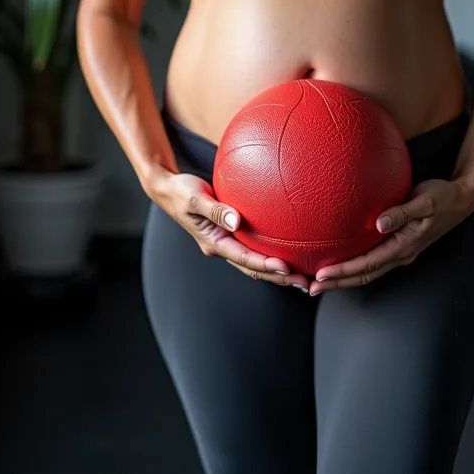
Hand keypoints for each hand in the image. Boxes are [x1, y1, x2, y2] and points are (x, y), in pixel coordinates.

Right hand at [146, 168, 310, 291]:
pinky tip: (288, 252)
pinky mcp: (230, 234)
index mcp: (213, 242)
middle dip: (279, 277)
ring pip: (255, 262)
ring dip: (278, 271)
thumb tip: (236, 221)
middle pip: (253, 268)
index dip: (265, 265)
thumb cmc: (181, 191)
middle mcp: (221, 246)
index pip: (243, 258)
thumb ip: (216, 210)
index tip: (286, 268)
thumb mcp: (194, 198)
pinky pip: (253, 248)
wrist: (169, 190)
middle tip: (305, 283)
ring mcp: (226, 242)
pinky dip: (270, 254)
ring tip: (303, 275)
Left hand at [309, 177, 473, 295]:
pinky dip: (355, 265)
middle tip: (310, 287)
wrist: (461, 199)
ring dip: (344, 277)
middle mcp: (400, 254)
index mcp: (404, 246)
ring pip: (367, 270)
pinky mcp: (399, 244)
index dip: (343, 271)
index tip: (321, 275)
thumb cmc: (442, 197)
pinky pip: (373, 260)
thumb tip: (379, 224)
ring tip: (320, 280)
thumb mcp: (425, 201)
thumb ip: (402, 212)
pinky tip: (342, 260)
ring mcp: (400, 251)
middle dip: (337, 282)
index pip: (367, 264)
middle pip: (364, 274)